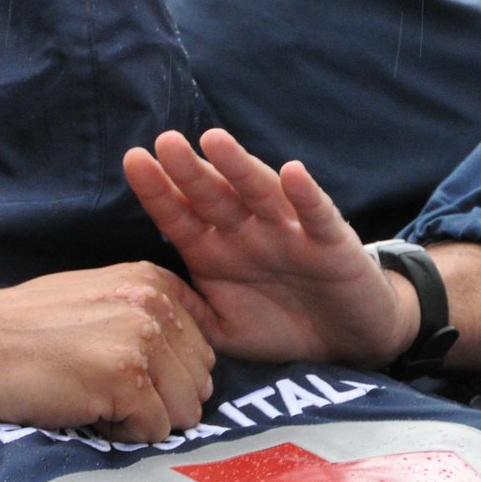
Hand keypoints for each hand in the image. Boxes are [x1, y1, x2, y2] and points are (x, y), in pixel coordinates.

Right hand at [0, 262, 215, 442]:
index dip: (169, 374)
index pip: (203, 347)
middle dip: (162, 399)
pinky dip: (122, 435)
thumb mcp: (98, 297)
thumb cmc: (25, 328)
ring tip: (97, 399)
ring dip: (144, 418)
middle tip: (108, 390)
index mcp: (153, 282)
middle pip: (199, 381)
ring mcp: (141, 341)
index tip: (128, 373)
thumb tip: (192, 365)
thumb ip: (147, 316)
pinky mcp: (125, 379)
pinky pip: (154, 431)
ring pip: (184, 410)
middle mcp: (154, 305)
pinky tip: (86, 411)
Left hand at [124, 129, 417, 366]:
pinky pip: (316, 216)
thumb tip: (145, 298)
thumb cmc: (281, 327)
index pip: (181, 216)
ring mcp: (289, 232)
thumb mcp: (226, 331)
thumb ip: (191, 315)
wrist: (347, 340)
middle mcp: (248, 233)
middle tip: (166, 141)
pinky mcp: (330, 242)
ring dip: (239, 167)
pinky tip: (292, 173)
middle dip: (190, 170)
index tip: (133, 160)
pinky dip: (305, 195)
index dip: (158, 190)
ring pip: (260, 194)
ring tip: (214, 140)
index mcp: (216, 252)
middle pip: (214, 196)